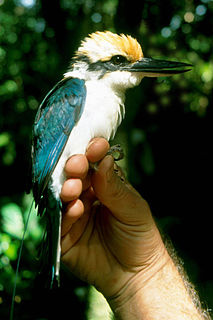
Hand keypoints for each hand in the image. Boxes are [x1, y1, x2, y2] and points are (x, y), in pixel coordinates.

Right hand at [60, 138, 166, 298]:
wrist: (137, 274)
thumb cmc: (139, 235)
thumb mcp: (132, 208)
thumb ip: (115, 188)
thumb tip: (105, 160)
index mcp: (102, 187)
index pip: (94, 166)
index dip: (93, 154)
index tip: (97, 146)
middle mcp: (85, 198)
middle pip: (75, 178)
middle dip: (74, 169)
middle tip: (77, 164)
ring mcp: (74, 217)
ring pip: (63, 198)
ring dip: (67, 189)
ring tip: (73, 187)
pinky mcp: (65, 237)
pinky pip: (61, 223)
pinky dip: (66, 214)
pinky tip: (75, 209)